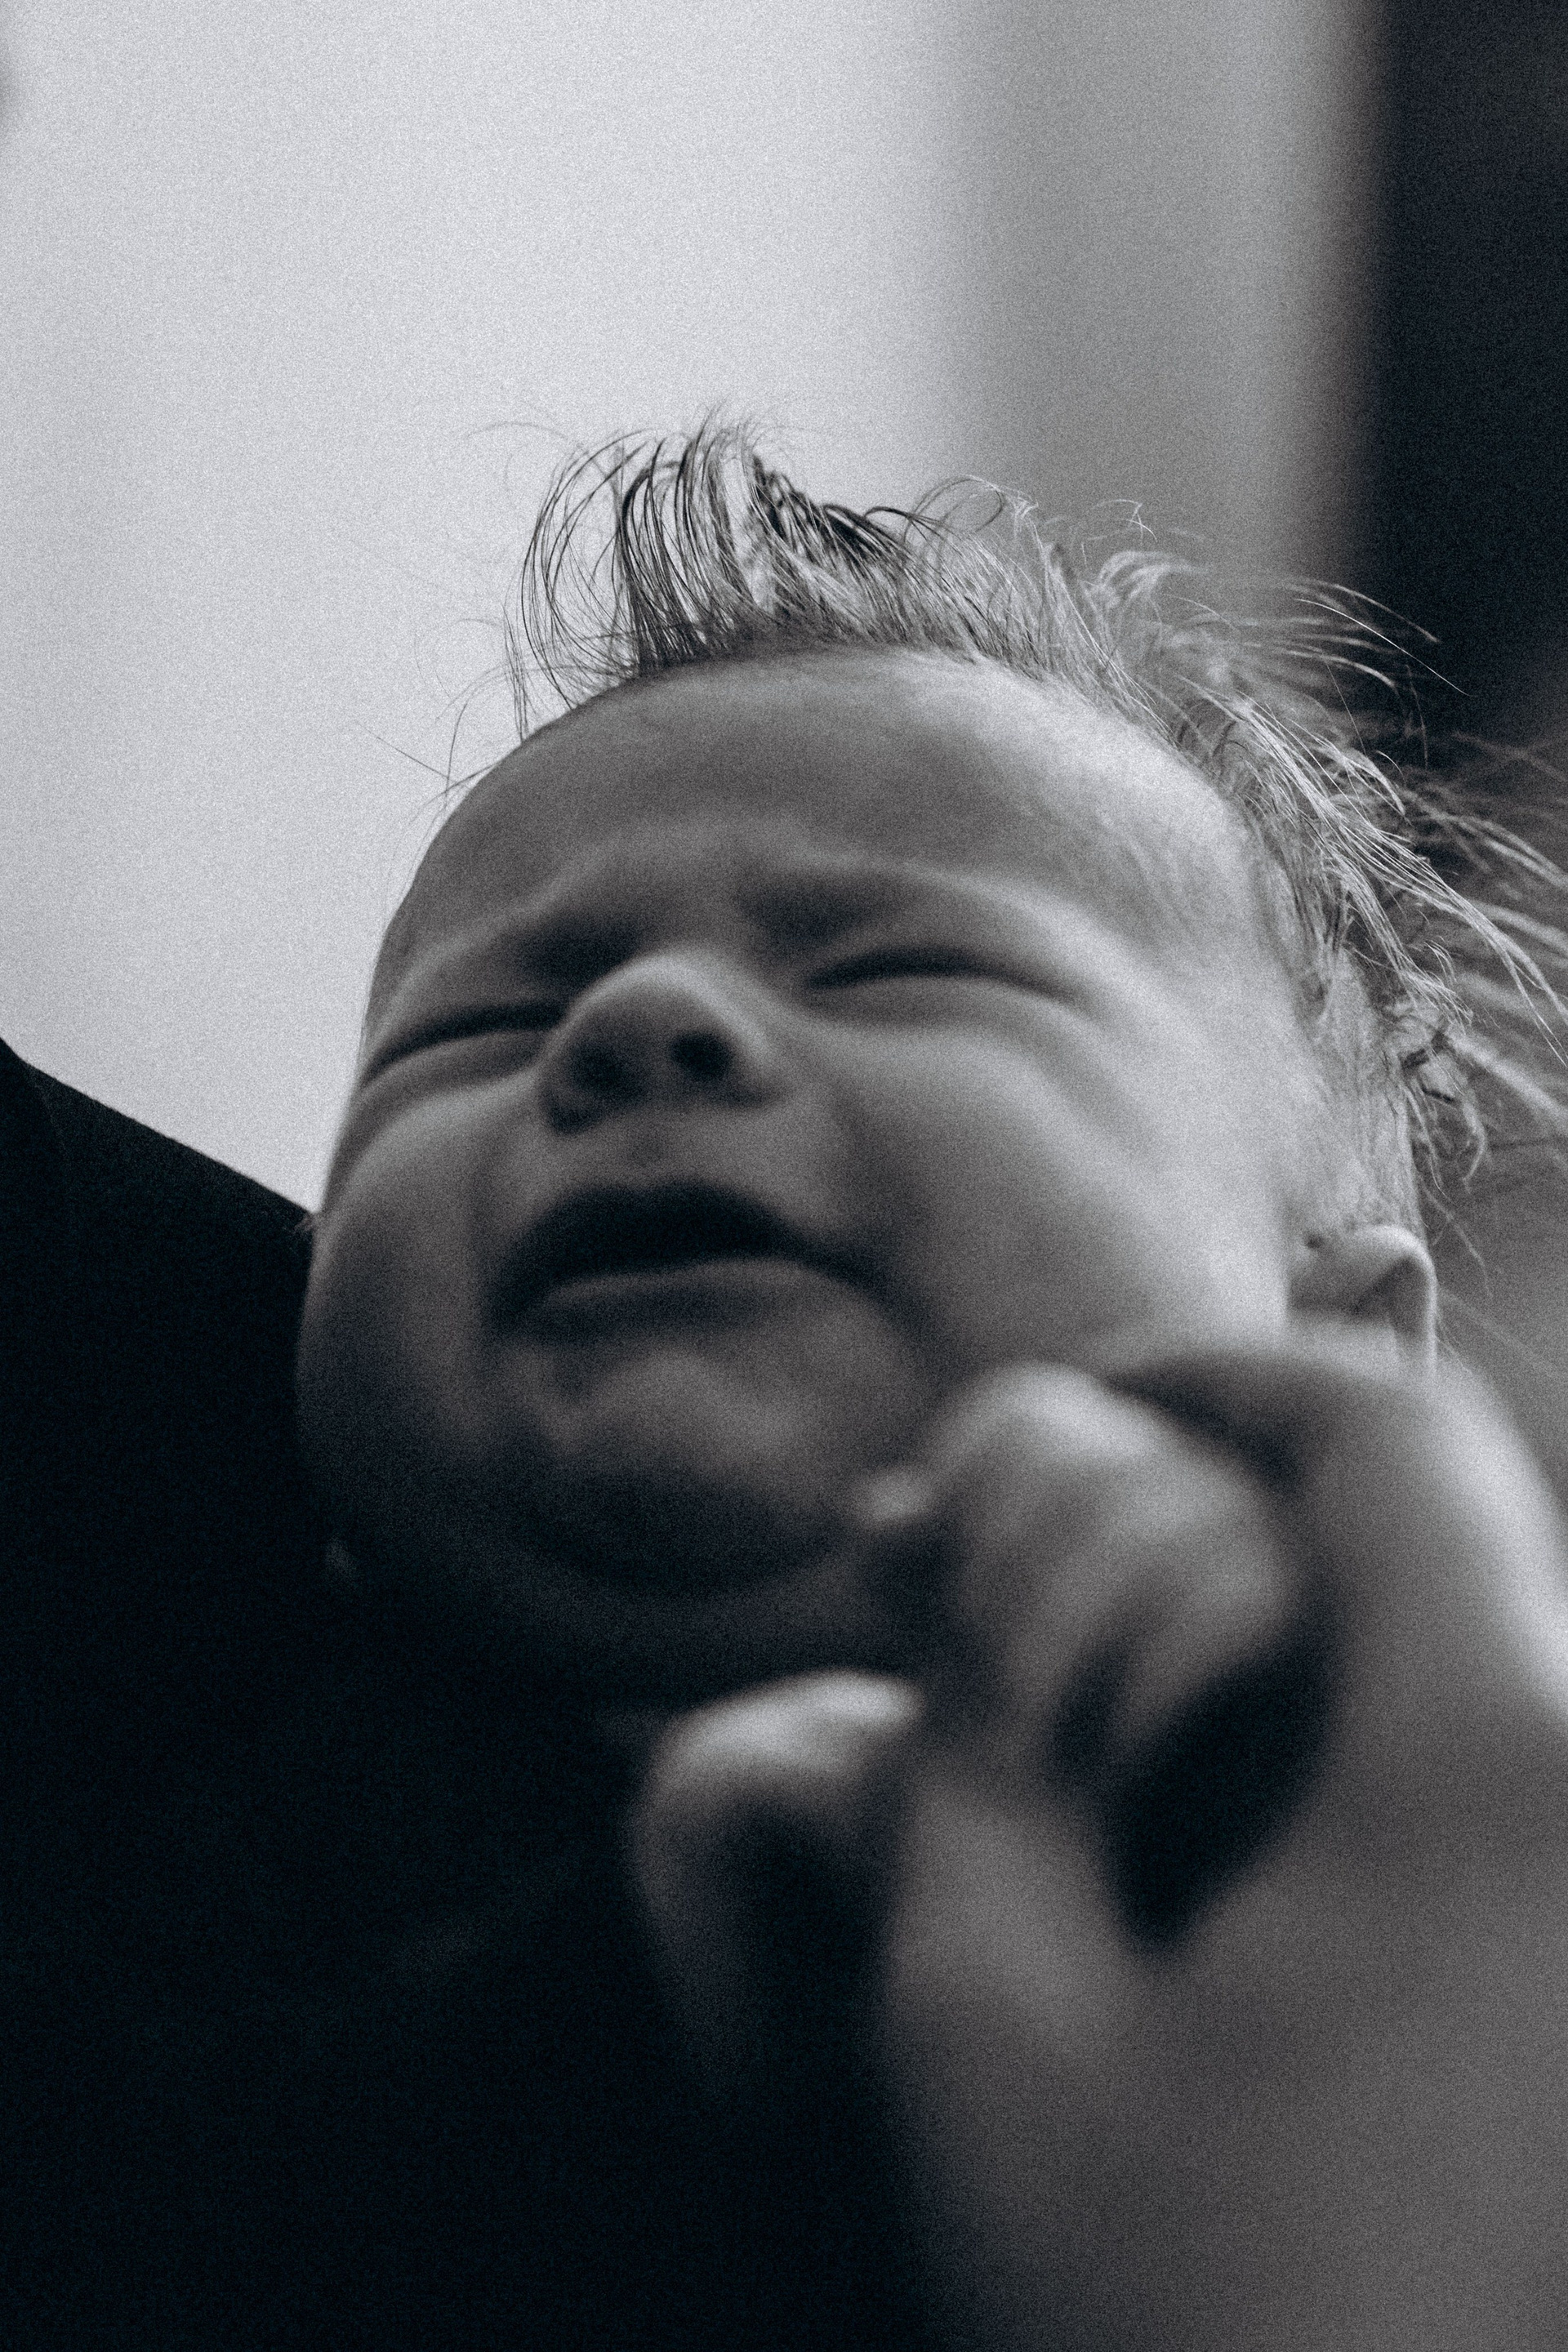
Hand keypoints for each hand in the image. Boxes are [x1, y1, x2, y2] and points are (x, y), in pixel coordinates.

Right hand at [636, 1338, 1567, 2350]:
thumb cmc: (1185, 2344)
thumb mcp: (993, 2023)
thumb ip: (978, 1739)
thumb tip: (985, 1539)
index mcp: (1491, 1773)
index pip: (1384, 1434)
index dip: (1215, 1377)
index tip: (1077, 1413)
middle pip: (1452, 1539)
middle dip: (1241, 1519)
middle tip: (1062, 1586)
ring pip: (1487, 1666)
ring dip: (1306, 1647)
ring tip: (1133, 1735)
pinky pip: (1514, 1794)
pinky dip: (1382, 1763)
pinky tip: (1246, 1861)